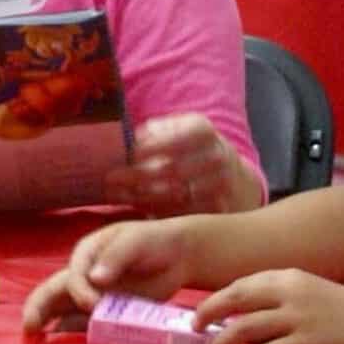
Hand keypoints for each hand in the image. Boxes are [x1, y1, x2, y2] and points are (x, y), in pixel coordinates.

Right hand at [21, 216, 195, 335]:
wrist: (176, 256)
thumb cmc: (152, 241)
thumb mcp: (134, 241)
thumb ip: (115, 257)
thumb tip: (95, 279)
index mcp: (86, 254)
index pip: (73, 275)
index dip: (79, 291)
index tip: (93, 304)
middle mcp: (83, 276)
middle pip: (53, 292)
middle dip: (38, 309)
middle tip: (28, 329)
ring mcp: (92, 295)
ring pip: (63, 310)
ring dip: (50, 325)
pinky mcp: (105, 312)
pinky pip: (84, 324)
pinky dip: (73, 335)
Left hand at [105, 113, 255, 215]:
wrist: (233, 179)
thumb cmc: (192, 151)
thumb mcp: (179, 130)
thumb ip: (155, 131)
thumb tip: (129, 138)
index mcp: (203, 131)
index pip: (175, 137)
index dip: (150, 147)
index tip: (127, 155)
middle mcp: (216, 157)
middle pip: (172, 168)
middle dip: (137, 174)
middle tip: (110, 178)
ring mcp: (220, 185)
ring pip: (175, 194)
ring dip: (141, 195)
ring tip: (114, 194)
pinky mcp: (217, 209)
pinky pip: (182, 213)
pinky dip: (155, 211)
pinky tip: (134, 207)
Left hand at [196, 268, 343, 343]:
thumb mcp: (309, 290)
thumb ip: (280, 296)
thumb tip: (245, 314)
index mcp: (287, 277)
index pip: (241, 285)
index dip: (217, 299)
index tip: (202, 314)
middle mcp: (288, 293)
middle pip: (234, 300)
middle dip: (208, 314)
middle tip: (193, 330)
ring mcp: (296, 319)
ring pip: (243, 329)